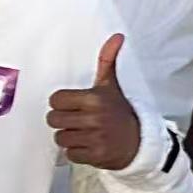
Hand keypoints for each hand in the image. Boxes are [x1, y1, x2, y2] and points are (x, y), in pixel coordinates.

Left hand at [46, 33, 141, 169]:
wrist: (138, 142)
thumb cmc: (118, 110)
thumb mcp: (110, 85)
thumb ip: (107, 60)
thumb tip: (118, 36)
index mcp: (94, 98)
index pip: (56, 99)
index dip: (60, 103)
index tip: (70, 104)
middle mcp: (94, 118)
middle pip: (54, 119)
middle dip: (61, 120)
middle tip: (74, 119)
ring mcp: (95, 138)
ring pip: (60, 138)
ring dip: (67, 137)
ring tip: (80, 132)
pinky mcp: (96, 156)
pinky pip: (70, 154)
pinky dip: (75, 152)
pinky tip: (86, 145)